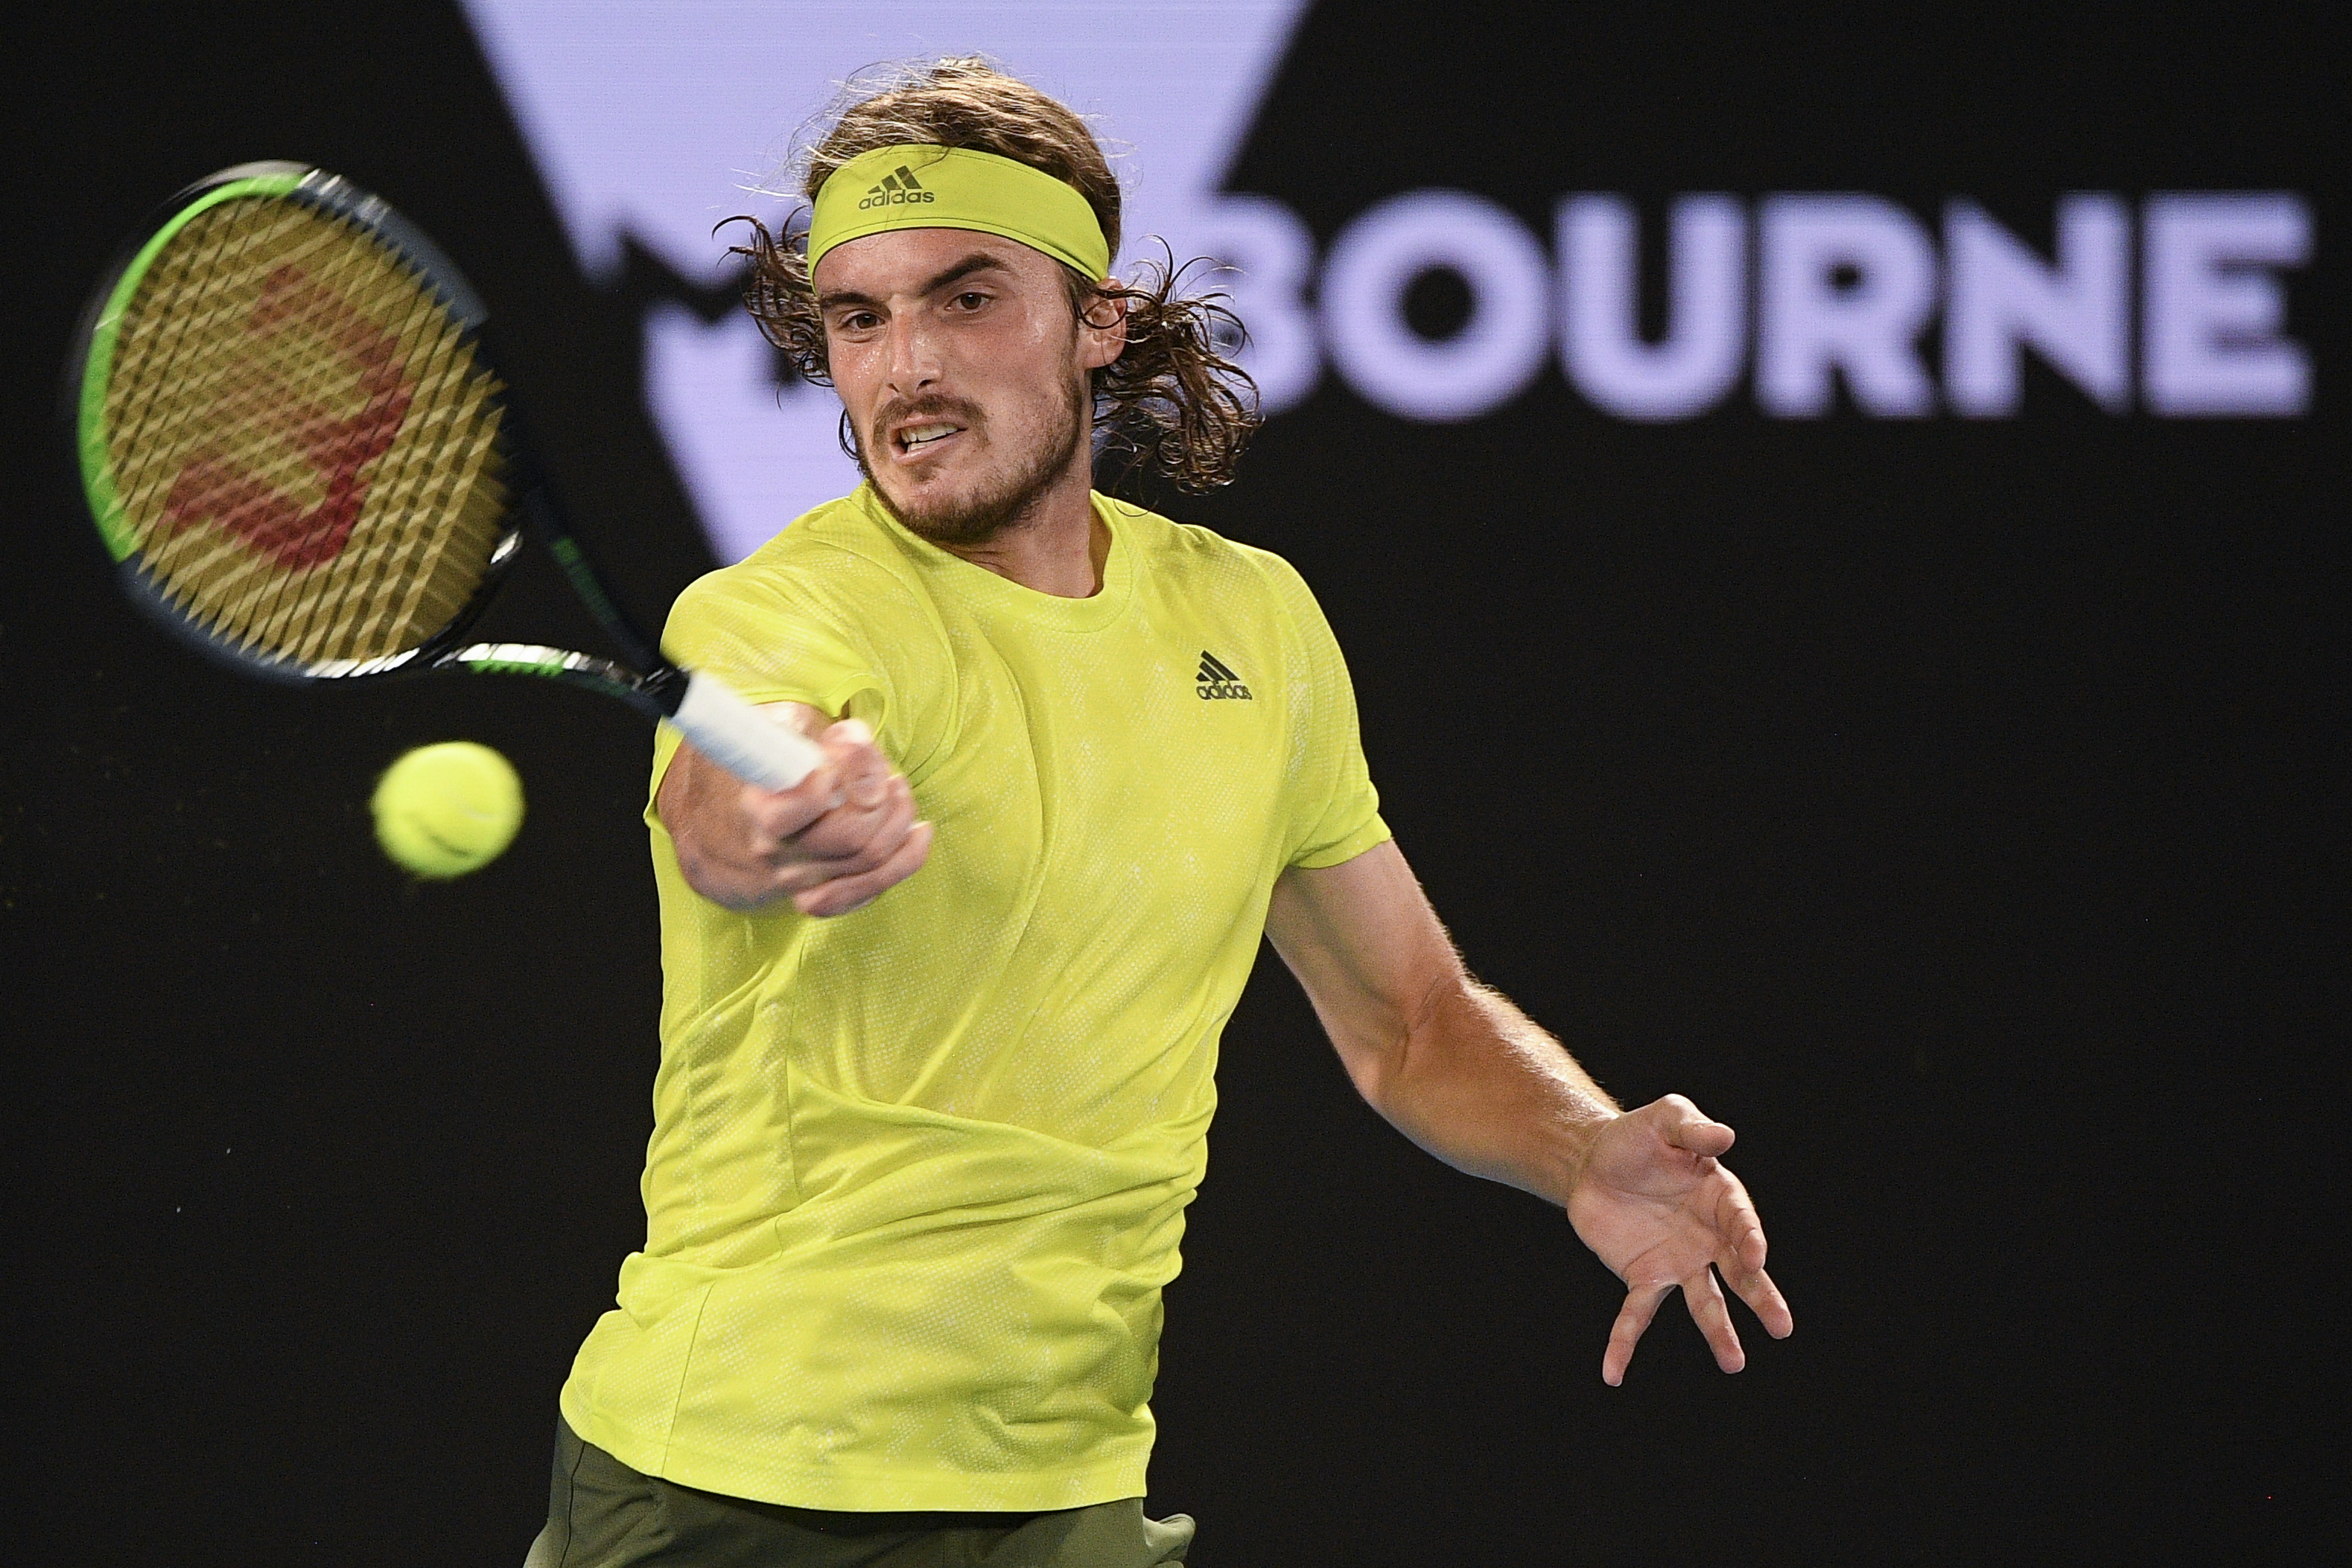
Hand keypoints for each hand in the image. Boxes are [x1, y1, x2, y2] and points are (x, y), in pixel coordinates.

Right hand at [663, 713, 933, 915]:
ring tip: (898, 789)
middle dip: (880, 798)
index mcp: (758, 811)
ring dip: (899, 819)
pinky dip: (906, 859)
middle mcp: (776, 853)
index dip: (830, 784)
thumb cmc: (779, 763)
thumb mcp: (789, 731)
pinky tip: (919, 831)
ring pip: (869, 861)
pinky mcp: (823, 896)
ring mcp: (800, 880)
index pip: (790, 814)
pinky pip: (873, 889)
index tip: (843, 755)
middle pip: (850, 837)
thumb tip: (854, 743)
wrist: (747, 814)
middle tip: (886, 775)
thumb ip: (822, 733)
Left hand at [1564, 1094, 1793, 1385]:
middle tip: (1782, 1327)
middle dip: (1760, 1297)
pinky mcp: (1643, 1276)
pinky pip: (1636, 1315)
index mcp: (1720, 1198)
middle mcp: (1708, 1237)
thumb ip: (1692, 1130)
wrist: (1591, 1160)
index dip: (1749, 1239)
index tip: (1755, 1257)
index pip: (1741, 1222)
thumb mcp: (1664, 1119)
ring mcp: (1678, 1261)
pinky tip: (1613, 1373)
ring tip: (1735, 1363)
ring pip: (1703, 1301)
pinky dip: (1624, 1343)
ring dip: (1718, 1331)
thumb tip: (1724, 1137)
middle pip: (1739, 1272)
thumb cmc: (1637, 1136)